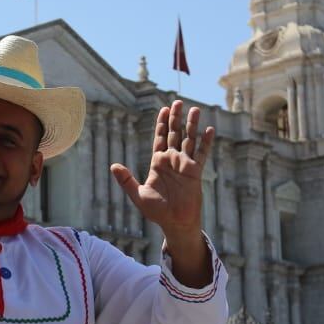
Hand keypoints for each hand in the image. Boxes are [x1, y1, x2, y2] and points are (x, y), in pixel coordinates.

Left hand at [110, 100, 214, 235]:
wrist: (174, 222)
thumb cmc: (156, 211)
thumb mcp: (138, 195)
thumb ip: (126, 180)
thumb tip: (113, 165)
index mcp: (158, 163)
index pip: (160, 138)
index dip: (161, 124)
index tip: (163, 109)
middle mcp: (172, 160)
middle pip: (174, 134)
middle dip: (175, 118)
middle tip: (177, 101)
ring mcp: (184, 165)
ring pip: (189, 140)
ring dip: (192, 125)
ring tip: (194, 109)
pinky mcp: (195, 172)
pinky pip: (201, 154)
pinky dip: (205, 142)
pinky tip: (209, 130)